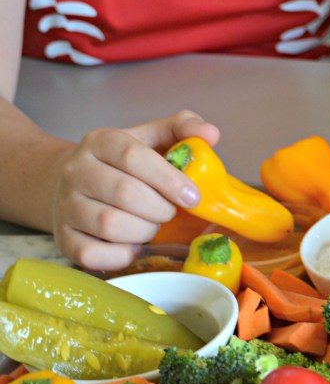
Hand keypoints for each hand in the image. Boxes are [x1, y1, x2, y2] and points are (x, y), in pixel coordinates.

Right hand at [51, 110, 219, 270]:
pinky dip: (121, 255)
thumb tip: (211, 134)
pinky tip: (131, 244)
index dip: (169, 179)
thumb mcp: (151, 138)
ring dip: (144, 231)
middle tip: (170, 212)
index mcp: (100, 141)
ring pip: (111, 225)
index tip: (193, 196)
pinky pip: (92, 255)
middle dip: (161, 209)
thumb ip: (183, 129)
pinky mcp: (64, 239)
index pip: (134, 156)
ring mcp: (66, 205)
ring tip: (151, 224)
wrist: (70, 183)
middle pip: (126, 194)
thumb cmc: (124, 163)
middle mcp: (77, 171)